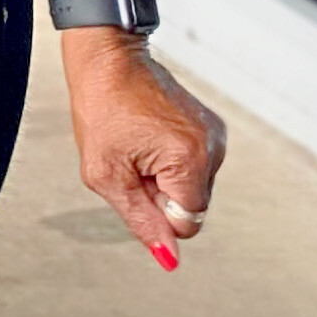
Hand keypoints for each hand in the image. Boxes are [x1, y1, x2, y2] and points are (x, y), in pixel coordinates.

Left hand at [62, 28, 225, 267]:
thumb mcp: (105, 173)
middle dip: (159, 193)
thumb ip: (141, 220)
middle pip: (191, 205)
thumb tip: (170, 260)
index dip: (154, 210)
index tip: (133, 179)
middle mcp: (213, 148)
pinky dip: (170, 160)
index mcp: (191, 160)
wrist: (108, 57)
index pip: (186, 223)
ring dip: (163, 176)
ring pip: (191, 186)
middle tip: (130, 158)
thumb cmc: (101, 107)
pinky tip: (148, 134)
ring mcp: (215, 136)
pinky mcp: (211, 128)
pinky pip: (194, 165)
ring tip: (137, 142)